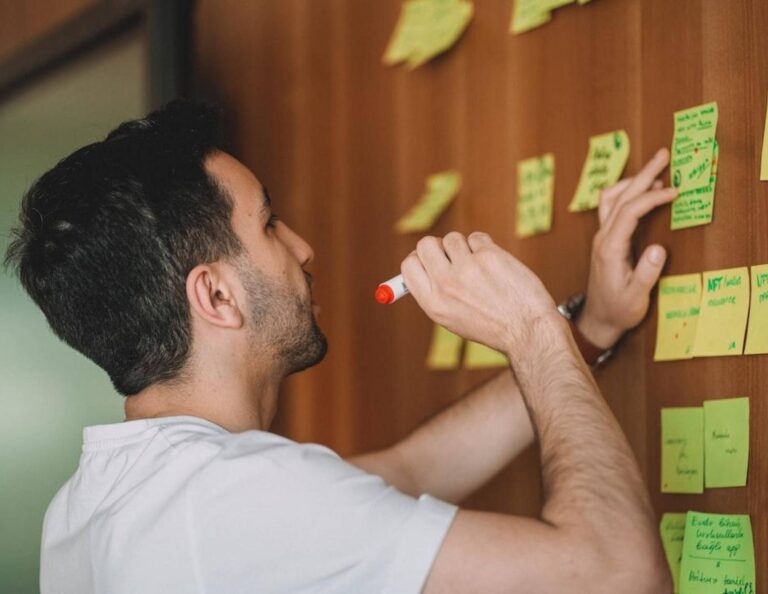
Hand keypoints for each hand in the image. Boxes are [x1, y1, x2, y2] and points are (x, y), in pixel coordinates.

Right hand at [401, 232, 559, 355]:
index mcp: (433, 303)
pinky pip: (477, 237)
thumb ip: (434, 291)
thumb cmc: (490, 325)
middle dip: (438, 246)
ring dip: (465, 247)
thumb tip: (419, 263)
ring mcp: (467, 268)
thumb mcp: (452, 318)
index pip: (409, 265)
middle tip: (453, 257)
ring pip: (453, 238)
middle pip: (426, 244)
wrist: (527, 330)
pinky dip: (485, 247)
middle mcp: (446, 285)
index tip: (430, 259)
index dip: (419, 258)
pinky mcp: (489, 256)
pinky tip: (495, 265)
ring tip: (480, 267)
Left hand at [578, 148, 677, 348]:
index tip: (674, 191)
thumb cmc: (618, 310)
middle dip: (642, 174)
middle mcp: (602, 238)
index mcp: (610, 249)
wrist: (598, 320)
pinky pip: (611, 207)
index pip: (629, 212)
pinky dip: (626, 192)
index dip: (651, 198)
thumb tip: (658, 249)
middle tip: (663, 154)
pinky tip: (640, 190)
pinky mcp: (604, 240)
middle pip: (619, 197)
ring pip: (611, 199)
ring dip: (632, 180)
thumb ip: (646, 274)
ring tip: (655, 169)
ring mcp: (601, 237)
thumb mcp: (636, 297)